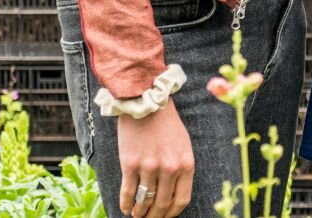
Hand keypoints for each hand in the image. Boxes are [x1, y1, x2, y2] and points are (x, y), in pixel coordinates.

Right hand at [116, 103, 192, 217]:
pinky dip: (126, 204)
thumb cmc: (167, 126)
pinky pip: (128, 193)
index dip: (172, 213)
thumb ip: (181, 169)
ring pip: (144, 201)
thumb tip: (173, 195)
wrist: (148, 105)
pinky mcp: (130, 165)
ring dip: (140, 213)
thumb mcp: (183, 146)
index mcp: (186, 164)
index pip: (181, 199)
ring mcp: (149, 167)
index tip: (166, 216)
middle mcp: (169, 168)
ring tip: (137, 215)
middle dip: (155, 216)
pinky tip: (126, 208)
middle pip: (162, 204)